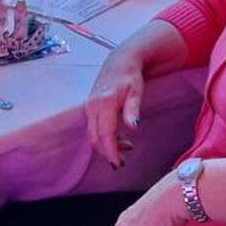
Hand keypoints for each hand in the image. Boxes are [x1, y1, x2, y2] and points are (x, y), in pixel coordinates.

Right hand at [85, 49, 145, 168]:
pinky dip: (105, 137)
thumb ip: (133, 109)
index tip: (118, 163)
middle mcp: (92, 106)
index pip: (104, 134)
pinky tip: (119, 138)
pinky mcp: (90, 108)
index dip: (111, 151)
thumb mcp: (136, 92)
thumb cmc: (130, 77)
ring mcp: (89, 107)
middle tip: (124, 160)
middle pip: (95, 138)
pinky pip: (94, 128)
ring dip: (107, 145)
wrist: (120, 61)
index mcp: (104, 103)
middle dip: (108, 152)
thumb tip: (133, 125)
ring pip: (94, 134)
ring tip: (127, 147)